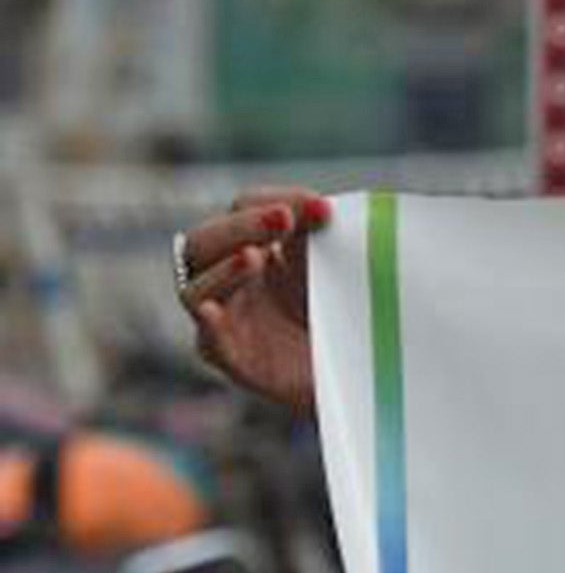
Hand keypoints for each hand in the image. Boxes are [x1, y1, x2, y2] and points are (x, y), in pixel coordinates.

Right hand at [177, 188, 330, 415]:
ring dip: (224, 271)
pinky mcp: (235, 361)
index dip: (276, 201)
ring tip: (253, 257)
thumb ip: (330, 234)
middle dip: (242, 225)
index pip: (245, 207)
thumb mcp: (341, 265)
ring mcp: (227, 320)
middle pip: (205, 241)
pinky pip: (209, 342)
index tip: (323, 208)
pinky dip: (210, 326)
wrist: (362, 371)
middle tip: (283, 219)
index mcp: (257, 243)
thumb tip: (327, 208)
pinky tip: (214, 311)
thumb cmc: (347, 309)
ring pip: (195, 290)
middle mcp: (231, 278)